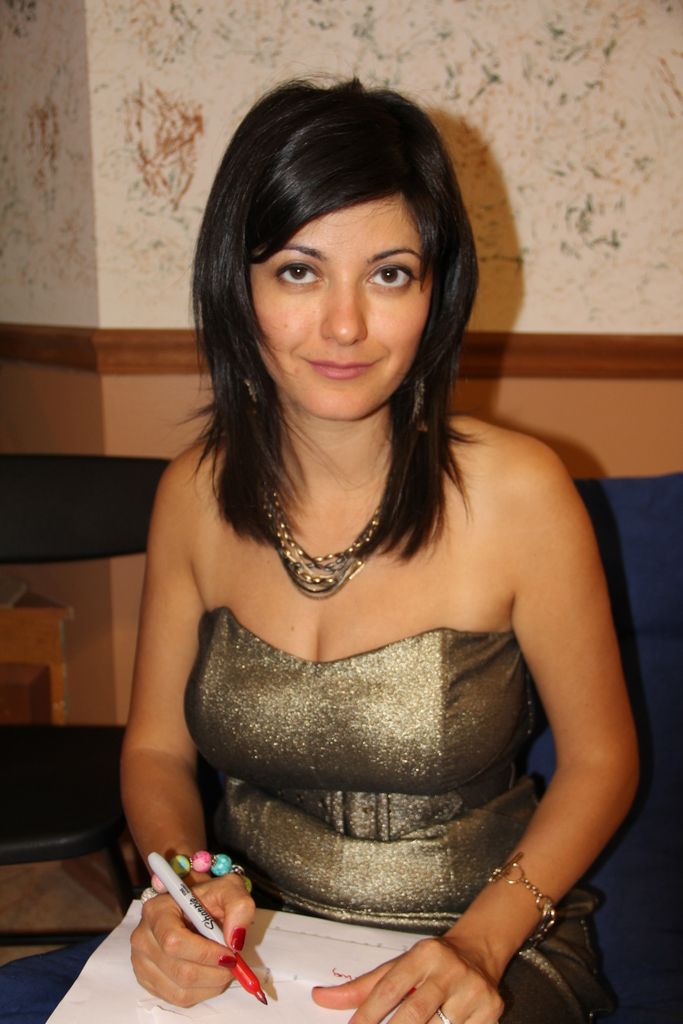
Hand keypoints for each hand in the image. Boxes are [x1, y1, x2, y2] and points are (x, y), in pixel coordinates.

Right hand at [130, 873, 254, 1005]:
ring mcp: (142, 962)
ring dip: (211, 984)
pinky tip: (210, 975)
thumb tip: (234, 939)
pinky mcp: (148, 981)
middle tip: (233, 963)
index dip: (205, 953)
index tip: (229, 953)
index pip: (174, 941)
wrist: (196, 907)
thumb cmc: (210, 897)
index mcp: (157, 910)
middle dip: (214, 972)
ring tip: (224, 968)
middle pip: (180, 970)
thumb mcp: (229, 889)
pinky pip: (177, 998)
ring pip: (180, 990)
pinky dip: (202, 992)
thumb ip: (238, 906)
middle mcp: (143, 937)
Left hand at [312, 935, 503, 1023]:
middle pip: (415, 1013)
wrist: (479, 951)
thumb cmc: (430, 964)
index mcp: (423, 954)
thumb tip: (320, 998)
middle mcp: (449, 969)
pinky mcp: (491, 1011)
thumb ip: (362, 986)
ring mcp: (473, 991)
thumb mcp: (398, 966)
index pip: (389, 988)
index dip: (368, 1014)